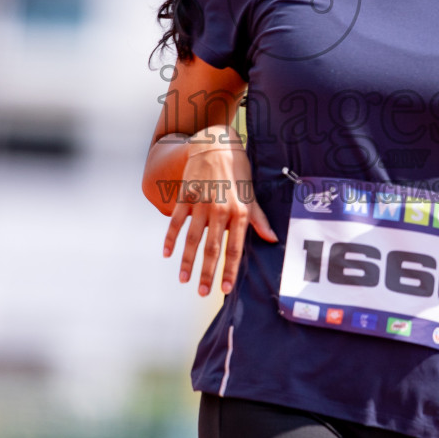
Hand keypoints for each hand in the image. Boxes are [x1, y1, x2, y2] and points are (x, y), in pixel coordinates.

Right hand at [162, 125, 276, 296]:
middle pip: (212, 248)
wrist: (216, 144)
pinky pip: (176, 222)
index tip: (225, 289)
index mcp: (239, 212)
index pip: (234, 248)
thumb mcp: (251, 194)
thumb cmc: (237, 171)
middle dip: (207, 273)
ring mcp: (201, 204)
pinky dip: (170, 238)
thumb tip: (272, 240)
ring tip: (184, 280)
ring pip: (192, 239)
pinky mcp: (185, 196)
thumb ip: (258, 219)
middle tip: (202, 293)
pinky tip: (167, 254)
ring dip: (187, 261)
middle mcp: (220, 210)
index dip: (229, 270)